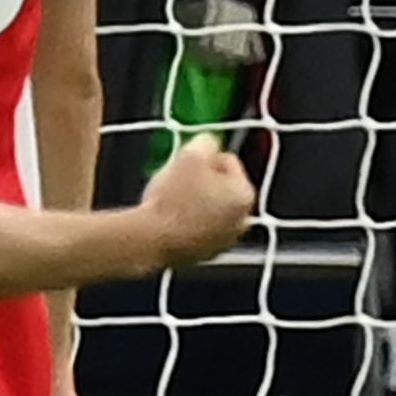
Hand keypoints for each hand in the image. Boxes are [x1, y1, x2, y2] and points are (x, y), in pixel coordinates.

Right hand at [138, 133, 254, 267]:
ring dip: (192, 202)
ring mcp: (225, 240)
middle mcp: (243, 220)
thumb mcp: (190, 156)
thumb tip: (210, 141)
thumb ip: (206, 142)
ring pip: (208, 209)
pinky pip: (196, 229)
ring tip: (169, 203)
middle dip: (200, 182)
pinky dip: (185, 223)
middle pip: (220, 187)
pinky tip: (168, 221)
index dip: (203, 159)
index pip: (227, 162)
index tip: (184, 168)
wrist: (150, 240)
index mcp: (245, 195)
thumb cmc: (172, 197)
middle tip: (175, 184)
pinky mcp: (206, 254)